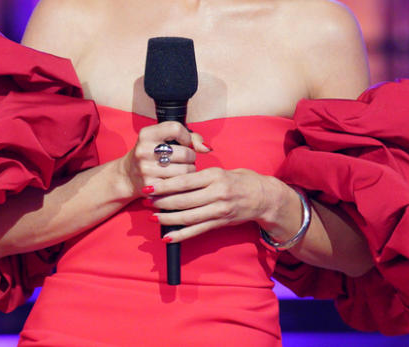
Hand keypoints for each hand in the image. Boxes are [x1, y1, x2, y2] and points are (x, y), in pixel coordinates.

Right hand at [115, 121, 210, 199]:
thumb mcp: (163, 140)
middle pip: (186, 153)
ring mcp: (146, 169)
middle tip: (184, 160)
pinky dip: (183, 183)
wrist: (127, 176)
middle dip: (190, 158)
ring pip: (186, 170)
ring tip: (180, 170)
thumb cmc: (151, 155)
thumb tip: (207, 148)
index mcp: (146, 134)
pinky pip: (180, 184)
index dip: (186, 137)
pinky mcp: (151, 185)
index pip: (176, 128)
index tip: (184, 143)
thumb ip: (189, 138)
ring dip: (189, 171)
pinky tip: (176, 180)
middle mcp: (144, 150)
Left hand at [148, 168, 294, 243]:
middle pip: (183, 200)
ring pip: (188, 217)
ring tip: (152, 217)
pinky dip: (181, 235)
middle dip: (161, 202)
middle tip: (146, 202)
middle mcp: (217, 193)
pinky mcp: (220, 223)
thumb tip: (172, 179)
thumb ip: (199, 176)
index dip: (164, 186)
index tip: (149, 187)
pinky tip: (167, 236)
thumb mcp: (220, 171)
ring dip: (168, 219)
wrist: (263, 197)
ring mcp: (219, 210)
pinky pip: (197, 231)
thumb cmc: (239, 180)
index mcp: (214, 176)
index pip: (184, 181)